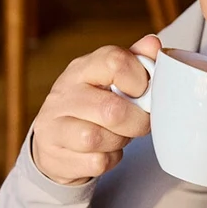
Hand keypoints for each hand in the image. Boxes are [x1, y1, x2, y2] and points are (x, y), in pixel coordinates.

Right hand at [29, 34, 161, 184]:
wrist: (53, 141)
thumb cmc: (90, 106)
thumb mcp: (107, 79)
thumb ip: (132, 62)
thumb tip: (153, 44)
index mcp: (81, 69)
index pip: (114, 61)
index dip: (140, 79)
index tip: (143, 91)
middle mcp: (63, 94)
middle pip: (112, 110)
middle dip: (137, 122)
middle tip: (139, 122)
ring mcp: (54, 126)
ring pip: (98, 138)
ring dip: (120, 142)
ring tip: (118, 136)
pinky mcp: (54, 156)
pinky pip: (95, 162)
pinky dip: (109, 160)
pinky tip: (105, 151)